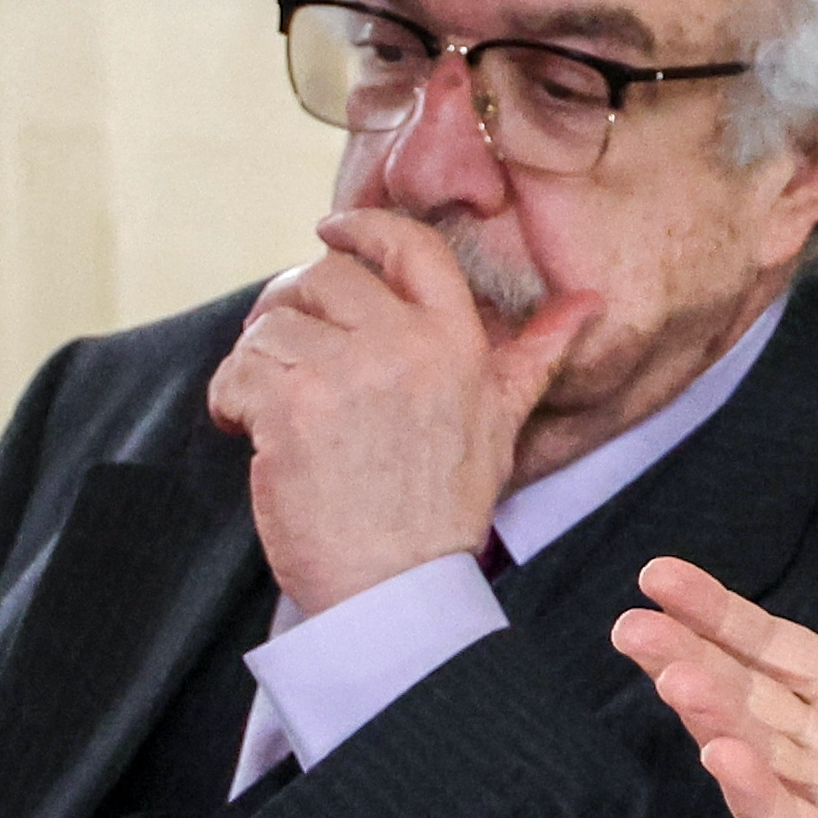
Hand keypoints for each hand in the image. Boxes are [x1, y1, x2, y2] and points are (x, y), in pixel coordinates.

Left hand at [208, 208, 596, 613]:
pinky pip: (237, 370)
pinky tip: (249, 433)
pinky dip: (228, 401)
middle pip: (325, 278)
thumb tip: (588, 304)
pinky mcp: (291, 406)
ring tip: (276, 411)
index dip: (364, 229)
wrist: (398, 588)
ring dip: (259, 365)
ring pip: (271, 325)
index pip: (411, 248)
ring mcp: (346, 373)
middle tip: (290, 357)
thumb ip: (535, 355)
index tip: (333, 233)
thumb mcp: (503, 423)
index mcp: (458, 345)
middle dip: (295, 311)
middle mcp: (406, 347)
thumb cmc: (444, 509)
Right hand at [615, 476, 817, 817]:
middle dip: (686, 663)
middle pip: (746, 699)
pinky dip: (760, 799)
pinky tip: (726, 757)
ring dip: (714, 721)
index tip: (658, 575)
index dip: (717, 615)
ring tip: (673, 677)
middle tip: (630, 626)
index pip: (773, 648)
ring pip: (759, 761)